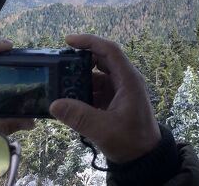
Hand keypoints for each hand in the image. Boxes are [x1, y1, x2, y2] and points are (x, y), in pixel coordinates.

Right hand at [49, 34, 160, 163]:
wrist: (144, 157)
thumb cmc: (131, 141)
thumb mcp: (103, 129)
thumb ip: (79, 116)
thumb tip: (54, 104)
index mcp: (128, 79)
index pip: (109, 50)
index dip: (90, 41)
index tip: (69, 40)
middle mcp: (125, 80)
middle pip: (102, 60)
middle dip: (81, 60)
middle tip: (59, 63)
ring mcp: (120, 89)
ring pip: (98, 75)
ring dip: (80, 78)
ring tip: (61, 84)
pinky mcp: (115, 100)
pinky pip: (97, 89)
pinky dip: (84, 91)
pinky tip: (70, 99)